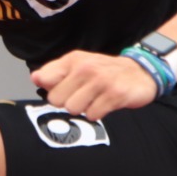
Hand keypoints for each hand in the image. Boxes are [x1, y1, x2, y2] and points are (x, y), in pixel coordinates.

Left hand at [30, 50, 157, 119]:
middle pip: (56, 99)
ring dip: (83, 109)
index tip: (65, 88)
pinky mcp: (115, 94)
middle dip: (67, 102)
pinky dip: (97, 113)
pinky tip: (105, 103)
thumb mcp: (79, 65)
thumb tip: (35, 78)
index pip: (45, 80)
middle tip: (83, 95)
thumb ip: (55, 72)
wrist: (141, 72)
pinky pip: (92, 115)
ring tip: (94, 99)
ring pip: (73, 109)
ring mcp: (101, 81)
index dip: (53, 89)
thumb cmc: (105, 71)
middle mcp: (86, 68)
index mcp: (73, 60)